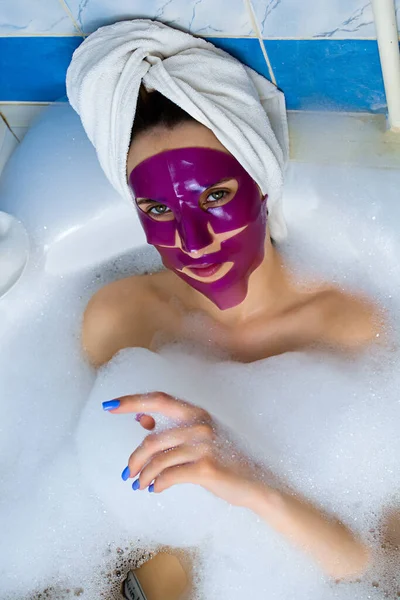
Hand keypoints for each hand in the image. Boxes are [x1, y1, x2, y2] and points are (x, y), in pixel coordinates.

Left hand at [103, 392, 265, 507]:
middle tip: (126, 472)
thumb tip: (142, 420)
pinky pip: (169, 475)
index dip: (131, 401)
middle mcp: (200, 424)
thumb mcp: (199, 439)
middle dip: (134, 457)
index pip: (158, 400)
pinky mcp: (206, 466)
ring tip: (140, 485)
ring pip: (158, 458)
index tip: (108, 406)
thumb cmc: (225, 459)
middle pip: (152, 437)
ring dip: (144, 475)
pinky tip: (155, 488)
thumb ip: (172, 428)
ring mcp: (204, 445)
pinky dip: (157, 483)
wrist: (254, 483)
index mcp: (196, 413)